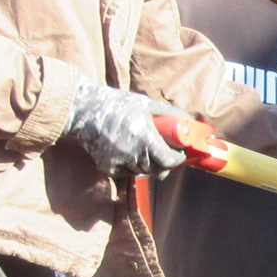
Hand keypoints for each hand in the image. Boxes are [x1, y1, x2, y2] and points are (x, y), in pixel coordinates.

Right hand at [66, 82, 188, 179]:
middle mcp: (131, 153)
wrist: (84, 110)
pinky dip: (133, 165)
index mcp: (143, 137)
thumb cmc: (118, 104)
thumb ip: (170, 114)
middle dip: (165, 163)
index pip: (168, 160)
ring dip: (149, 165)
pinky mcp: (108, 168)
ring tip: (145, 148)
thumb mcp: (146, 104)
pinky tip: (128, 150)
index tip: (180, 154)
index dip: (177, 159)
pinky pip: (129, 173)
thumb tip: (192, 122)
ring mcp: (118, 163)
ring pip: (144, 173)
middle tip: (166, 153)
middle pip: (158, 170)